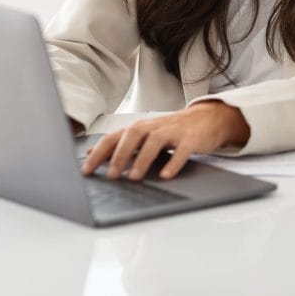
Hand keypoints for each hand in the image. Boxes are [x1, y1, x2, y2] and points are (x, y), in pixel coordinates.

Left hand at [80, 101, 249, 180]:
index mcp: (141, 127)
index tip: (86, 170)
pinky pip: (182, 150)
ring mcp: (174, 131)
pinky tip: (166, 176)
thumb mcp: (147, 134)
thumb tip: (93, 152)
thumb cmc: (174, 129)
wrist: (208, 118)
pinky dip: (174, 163)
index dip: (99, 152)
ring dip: (143, 159)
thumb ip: (122, 142)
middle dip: (120, 154)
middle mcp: (155, 126)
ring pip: (155, 141)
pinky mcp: (191, 139)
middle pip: (133, 134)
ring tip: (135, 177)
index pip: (115, 137)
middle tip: (112, 175)